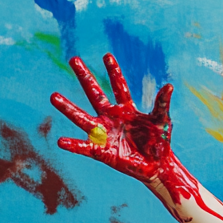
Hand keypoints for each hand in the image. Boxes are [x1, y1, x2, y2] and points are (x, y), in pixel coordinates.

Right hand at [50, 54, 174, 183]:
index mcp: (126, 109)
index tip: (107, 55)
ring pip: (82, 118)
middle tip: (74, 59)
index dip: (113, 72)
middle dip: (85, 77)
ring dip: (68, 108)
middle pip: (95, 94)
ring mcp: (104, 133)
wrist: (156, 167)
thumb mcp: (162, 121)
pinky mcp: (101, 152)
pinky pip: (85, 147)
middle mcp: (111, 118)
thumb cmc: (159, 142)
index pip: (119, 86)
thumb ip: (161, 105)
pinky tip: (61, 141)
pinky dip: (73, 145)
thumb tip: (169, 86)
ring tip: (53, 96)